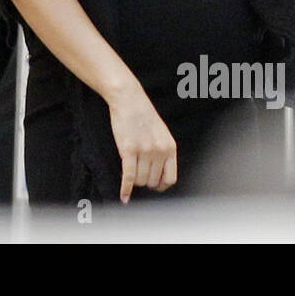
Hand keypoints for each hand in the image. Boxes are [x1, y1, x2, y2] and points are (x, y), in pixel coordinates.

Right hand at [106, 82, 176, 201]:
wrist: (128, 99)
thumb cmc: (142, 115)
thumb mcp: (160, 132)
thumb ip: (163, 151)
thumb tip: (159, 174)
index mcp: (170, 147)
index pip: (170, 179)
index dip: (160, 185)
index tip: (153, 184)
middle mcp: (160, 151)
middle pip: (153, 181)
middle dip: (144, 181)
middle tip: (137, 173)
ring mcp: (145, 151)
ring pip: (140, 180)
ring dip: (134, 182)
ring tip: (130, 173)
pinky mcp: (129, 150)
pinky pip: (128, 176)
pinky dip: (125, 189)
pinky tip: (123, 196)